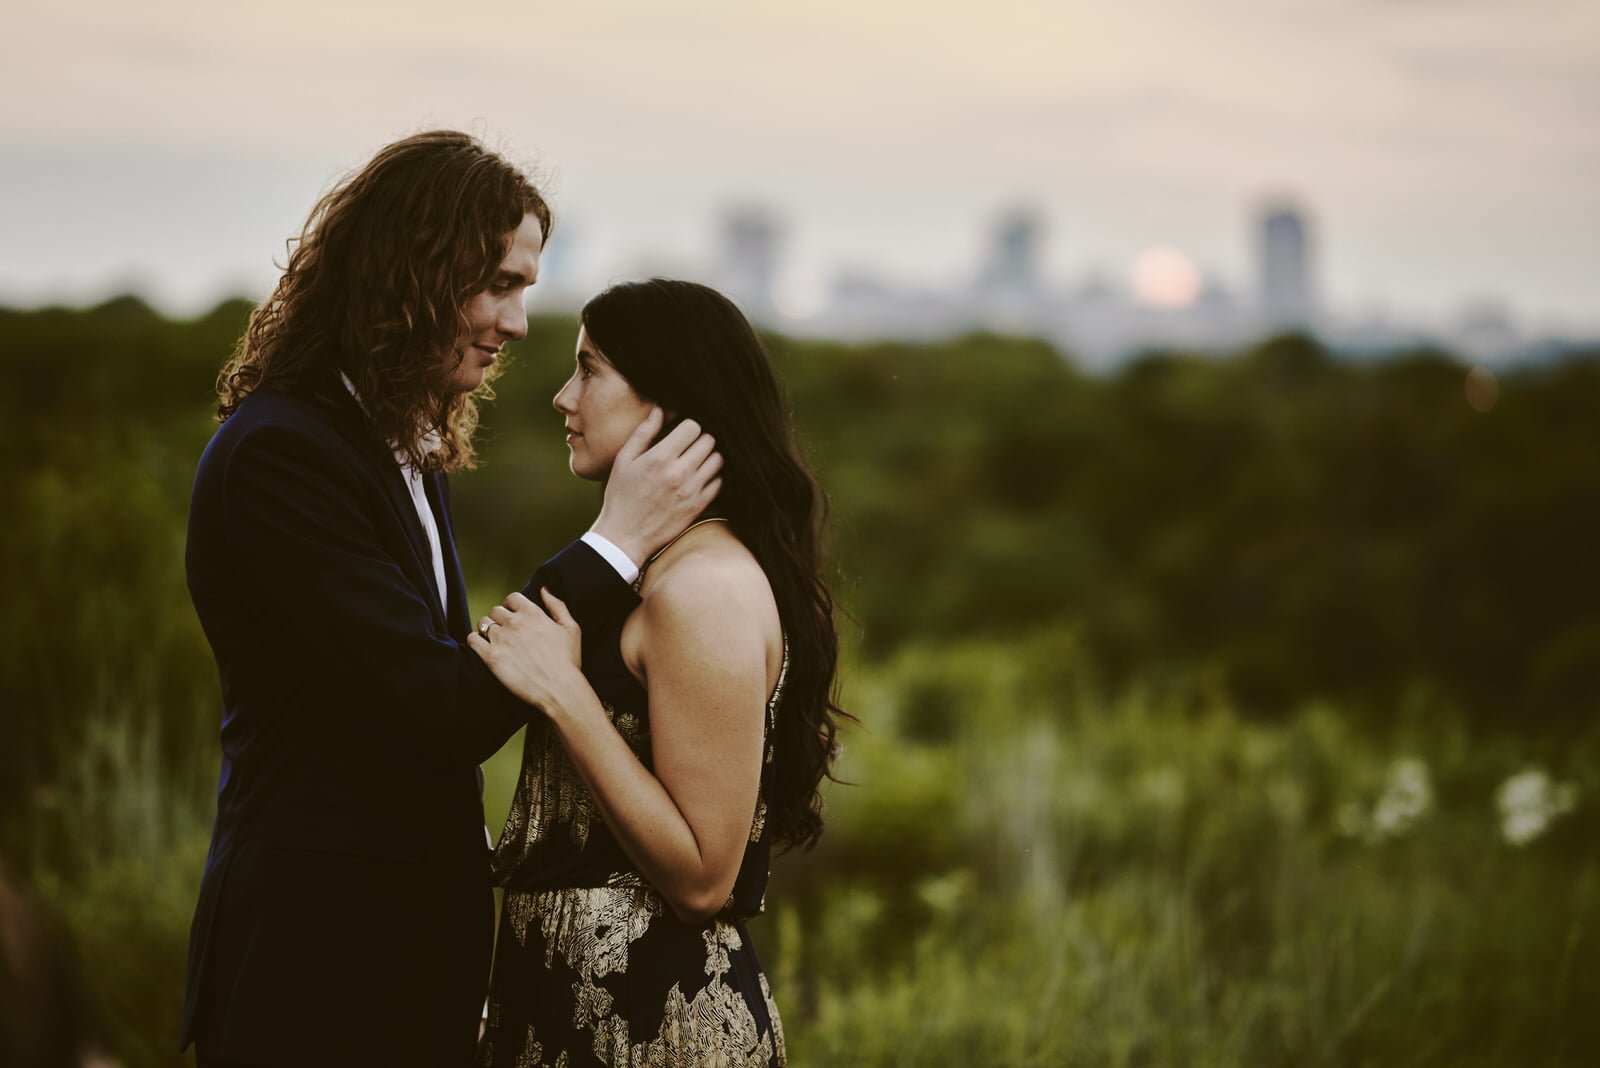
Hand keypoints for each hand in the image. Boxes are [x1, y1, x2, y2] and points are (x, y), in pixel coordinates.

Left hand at [468, 589, 587, 715]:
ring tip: (495, 640)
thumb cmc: (568, 661)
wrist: (559, 689)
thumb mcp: (571, 628)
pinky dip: (475, 641)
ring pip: (483, 624)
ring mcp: (501, 639)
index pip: (512, 598)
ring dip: (487, 630)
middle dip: (500, 619)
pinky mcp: (491, 657)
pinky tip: (482, 647)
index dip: (512, 606)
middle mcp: (514, 623)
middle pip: (496, 610)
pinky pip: (472, 640)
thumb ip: (557, 605)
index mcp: (532, 613)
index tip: (514, 615)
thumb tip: (544, 589)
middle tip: (505, 631)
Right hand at [590, 408, 722, 565]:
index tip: (682, 432)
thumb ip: (644, 433)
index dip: (688, 426)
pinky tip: (700, 477)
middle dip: (701, 438)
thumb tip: (660, 410)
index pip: (692, 427)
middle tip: (690, 445)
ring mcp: (692, 490)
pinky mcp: (699, 506)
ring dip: (709, 456)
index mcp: (660, 457)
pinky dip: (713, 476)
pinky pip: (719, 482)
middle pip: (709, 440)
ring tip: (696, 459)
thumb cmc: (621, 495)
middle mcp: (679, 472)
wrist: (625, 536)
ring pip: (718, 460)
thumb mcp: (624, 460)